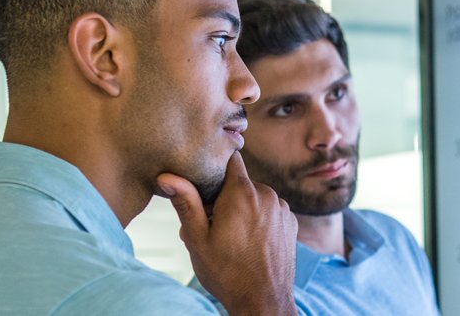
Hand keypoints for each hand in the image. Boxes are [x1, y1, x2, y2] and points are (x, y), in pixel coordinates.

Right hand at [157, 152, 296, 315]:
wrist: (263, 300)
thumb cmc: (226, 272)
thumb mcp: (197, 238)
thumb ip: (186, 202)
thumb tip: (168, 176)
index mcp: (242, 193)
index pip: (231, 159)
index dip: (216, 167)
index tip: (205, 183)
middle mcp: (267, 194)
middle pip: (240, 183)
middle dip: (223, 198)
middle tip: (209, 226)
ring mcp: (282, 208)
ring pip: (256, 197)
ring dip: (242, 210)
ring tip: (228, 238)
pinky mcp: (291, 222)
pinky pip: (270, 211)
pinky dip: (258, 220)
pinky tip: (248, 242)